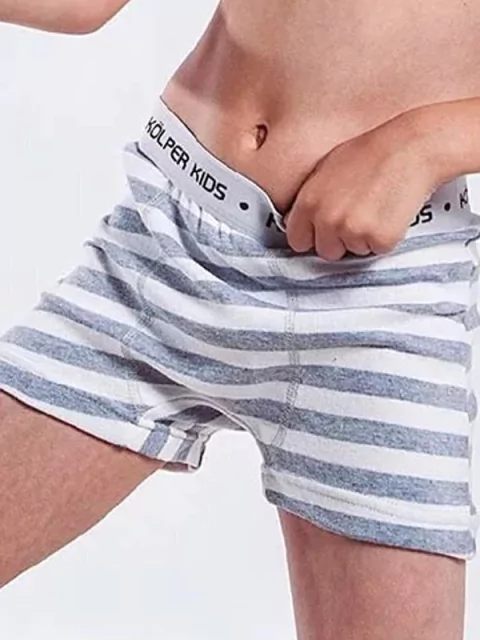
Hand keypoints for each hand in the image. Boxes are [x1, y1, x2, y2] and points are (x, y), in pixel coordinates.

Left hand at [284, 112, 439, 260]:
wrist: (411, 146)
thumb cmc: (372, 152)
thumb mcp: (327, 168)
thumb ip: (311, 198)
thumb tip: (302, 220)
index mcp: (308, 202)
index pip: (297, 240)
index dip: (313, 236)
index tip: (325, 231)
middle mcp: (326, 219)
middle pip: (326, 251)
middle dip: (340, 240)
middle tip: (359, 214)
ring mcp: (352, 231)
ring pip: (354, 251)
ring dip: (364, 238)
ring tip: (377, 207)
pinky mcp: (379, 239)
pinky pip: (379, 250)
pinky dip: (387, 237)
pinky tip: (391, 212)